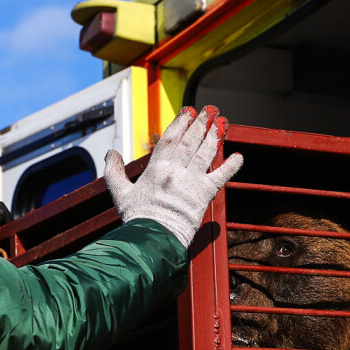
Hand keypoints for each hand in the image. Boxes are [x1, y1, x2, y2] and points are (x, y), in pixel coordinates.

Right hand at [104, 105, 243, 247]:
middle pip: (190, 142)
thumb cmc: (137, 220)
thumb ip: (114, 172)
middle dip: (200, 124)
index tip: (188, 111)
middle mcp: (175, 171)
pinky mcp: (204, 195)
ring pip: (205, 153)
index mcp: (156, 169)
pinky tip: (238, 157)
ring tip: (221, 123)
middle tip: (210, 110)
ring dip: (214, 137)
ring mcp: (191, 182)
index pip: (170, 139)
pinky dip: (231, 166)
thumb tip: (110, 153)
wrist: (153, 239)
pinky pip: (220, 177)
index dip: (181, 123)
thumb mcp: (120, 193)